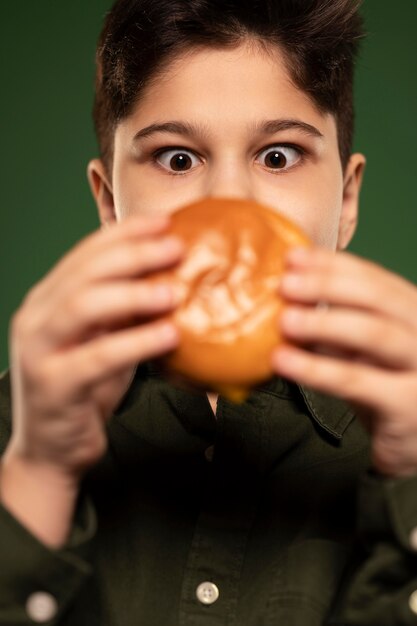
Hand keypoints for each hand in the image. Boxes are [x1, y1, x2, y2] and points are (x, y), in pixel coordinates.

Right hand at [6, 213, 183, 480]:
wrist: (52, 449)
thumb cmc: (85, 388)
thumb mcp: (105, 340)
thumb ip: (124, 310)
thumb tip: (171, 277)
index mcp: (49, 300)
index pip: (85, 253)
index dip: (124, 233)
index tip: (164, 221)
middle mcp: (36, 317)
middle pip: (84, 273)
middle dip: (132, 254)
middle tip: (176, 248)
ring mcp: (38, 350)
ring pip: (82, 306)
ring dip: (132, 294)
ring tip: (174, 292)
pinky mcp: (52, 385)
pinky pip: (95, 358)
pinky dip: (135, 343)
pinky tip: (169, 336)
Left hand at [272, 247, 416, 477]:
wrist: (413, 444)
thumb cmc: (383, 388)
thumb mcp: (360, 350)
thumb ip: (335, 326)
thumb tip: (284, 298)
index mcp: (412, 311)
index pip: (374, 278)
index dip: (333, 265)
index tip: (292, 257)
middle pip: (378, 297)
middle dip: (328, 285)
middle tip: (284, 284)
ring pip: (374, 334)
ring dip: (324, 323)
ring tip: (284, 320)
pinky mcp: (408, 404)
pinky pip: (357, 381)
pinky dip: (316, 369)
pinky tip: (282, 362)